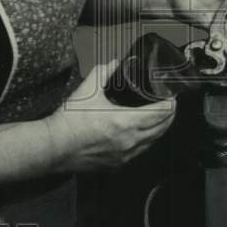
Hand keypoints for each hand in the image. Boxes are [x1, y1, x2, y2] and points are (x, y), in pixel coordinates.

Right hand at [45, 63, 175, 171]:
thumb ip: (104, 71)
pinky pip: (140, 152)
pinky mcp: (117, 164)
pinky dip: (146, 142)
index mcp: (125, 122)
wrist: (54, 147)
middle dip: (169, 116)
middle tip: (170, 105)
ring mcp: (125, 155)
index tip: (172, 96)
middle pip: (162, 129)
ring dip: (159, 130)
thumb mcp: (88, 89)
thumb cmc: (69, 121)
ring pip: (153, 142)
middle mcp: (130, 141)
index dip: (170, 104)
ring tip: (159, 118)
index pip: (160, 113)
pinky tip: (141, 134)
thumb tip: (115, 62)